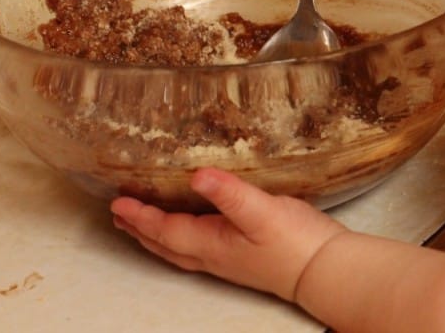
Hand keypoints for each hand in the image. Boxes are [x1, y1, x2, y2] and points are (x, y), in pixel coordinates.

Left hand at [110, 167, 346, 300]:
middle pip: (165, 244)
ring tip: (142, 225)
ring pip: (179, 250)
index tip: (117, 201)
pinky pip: (197, 249)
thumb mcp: (262, 211)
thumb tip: (196, 174)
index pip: (165, 229)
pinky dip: (180, 238)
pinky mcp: (243, 257)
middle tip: (118, 215)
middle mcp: (213, 256)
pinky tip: (193, 229)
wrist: (327, 270)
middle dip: (140, 229)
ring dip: (157, 237)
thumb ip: (229, 193)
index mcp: (211, 244)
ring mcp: (228, 259)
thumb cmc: (296, 243)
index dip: (140, 215)